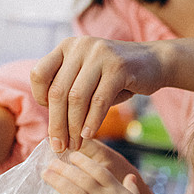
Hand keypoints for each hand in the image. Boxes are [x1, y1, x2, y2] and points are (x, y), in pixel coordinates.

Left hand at [30, 36, 163, 152]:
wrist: (154, 62)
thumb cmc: (118, 76)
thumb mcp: (89, 77)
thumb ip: (70, 92)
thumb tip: (54, 128)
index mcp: (66, 47)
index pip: (39, 74)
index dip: (40, 99)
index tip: (52, 118)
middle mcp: (80, 47)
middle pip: (58, 91)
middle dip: (57, 124)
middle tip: (59, 146)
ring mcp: (99, 54)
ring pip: (77, 98)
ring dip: (74, 127)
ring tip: (75, 145)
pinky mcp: (118, 67)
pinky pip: (99, 101)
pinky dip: (92, 122)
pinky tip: (89, 135)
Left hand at [42, 151, 157, 193]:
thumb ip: (131, 188)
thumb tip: (130, 177)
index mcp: (117, 191)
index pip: (98, 171)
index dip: (84, 162)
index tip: (72, 155)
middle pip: (83, 179)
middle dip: (66, 169)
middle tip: (51, 162)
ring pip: (75, 193)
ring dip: (58, 182)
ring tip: (45, 175)